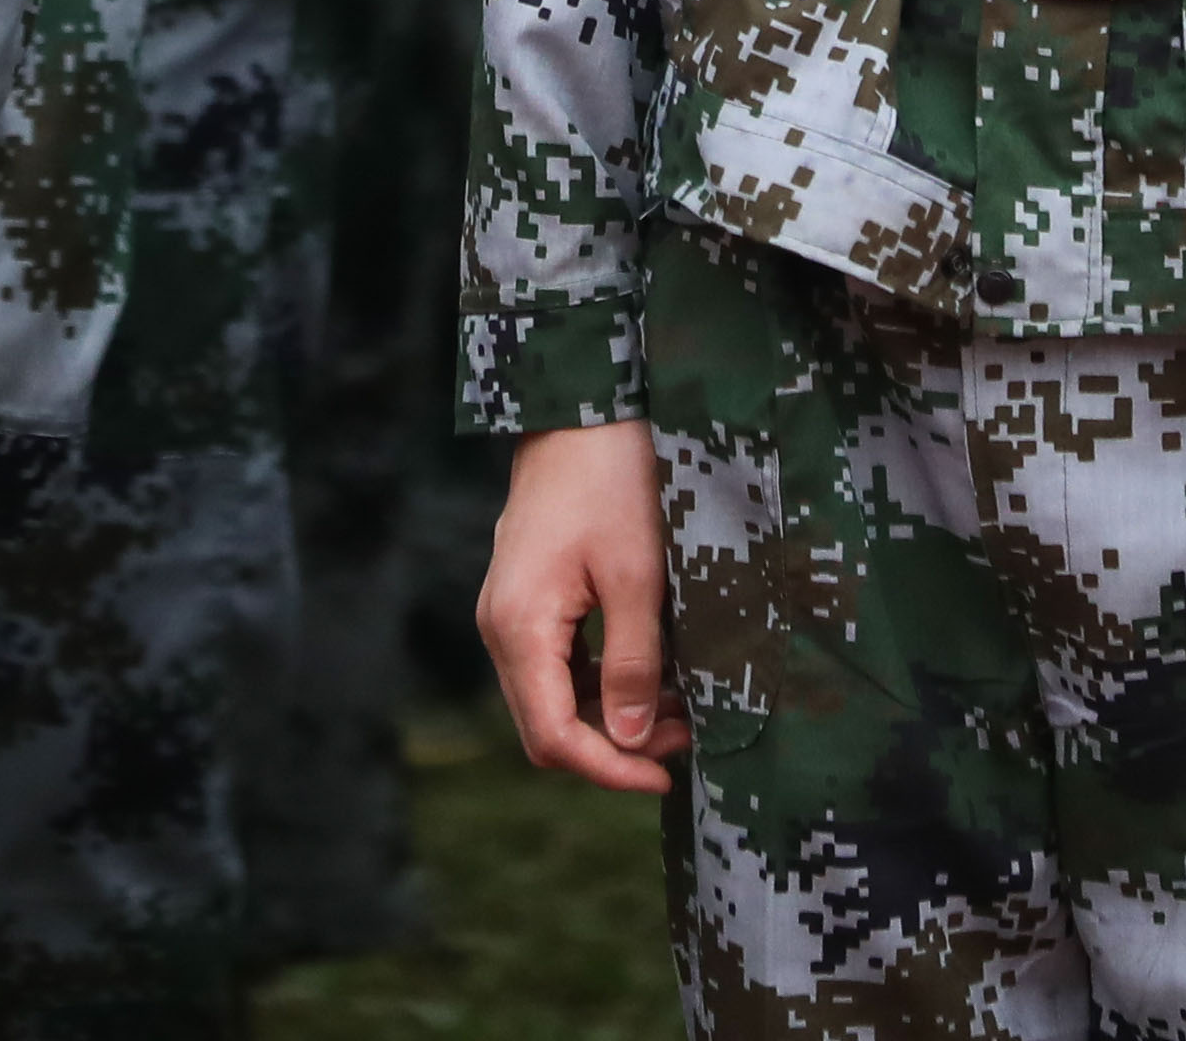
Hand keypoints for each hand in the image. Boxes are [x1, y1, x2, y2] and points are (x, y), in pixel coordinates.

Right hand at [481, 419, 684, 790]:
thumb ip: (633, 663)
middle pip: (547, 726)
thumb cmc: (613, 481)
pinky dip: (602, 682)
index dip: (609, 769)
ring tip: (681, 707)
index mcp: (519, 627)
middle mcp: (500, 629)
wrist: (582, 411)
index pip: (553, 735)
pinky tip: (653, 673)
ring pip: (553, 700)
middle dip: (615, 746)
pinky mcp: (528, 602)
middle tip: (685, 740)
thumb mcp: (638, 575)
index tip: (666, 775)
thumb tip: (633, 739)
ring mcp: (510, 615)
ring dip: (611, 716)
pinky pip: (557, 667)